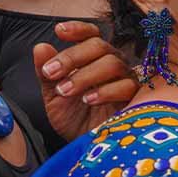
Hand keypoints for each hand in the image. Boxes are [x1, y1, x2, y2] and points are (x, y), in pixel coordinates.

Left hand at [35, 20, 138, 140]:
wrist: (86, 147)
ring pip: (113, 63)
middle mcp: (113, 64)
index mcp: (93, 59)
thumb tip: (40, 47)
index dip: (78, 29)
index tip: (58, 31)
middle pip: (100, 45)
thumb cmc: (73, 119)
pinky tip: (88, 99)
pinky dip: (105, 90)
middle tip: (50, 72)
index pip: (91, 35)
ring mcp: (127, 79)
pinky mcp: (137, 98)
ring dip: (84, 75)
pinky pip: (126, 86)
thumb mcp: (53, 96)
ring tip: (65, 90)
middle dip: (72, 56)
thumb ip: (46, 73)